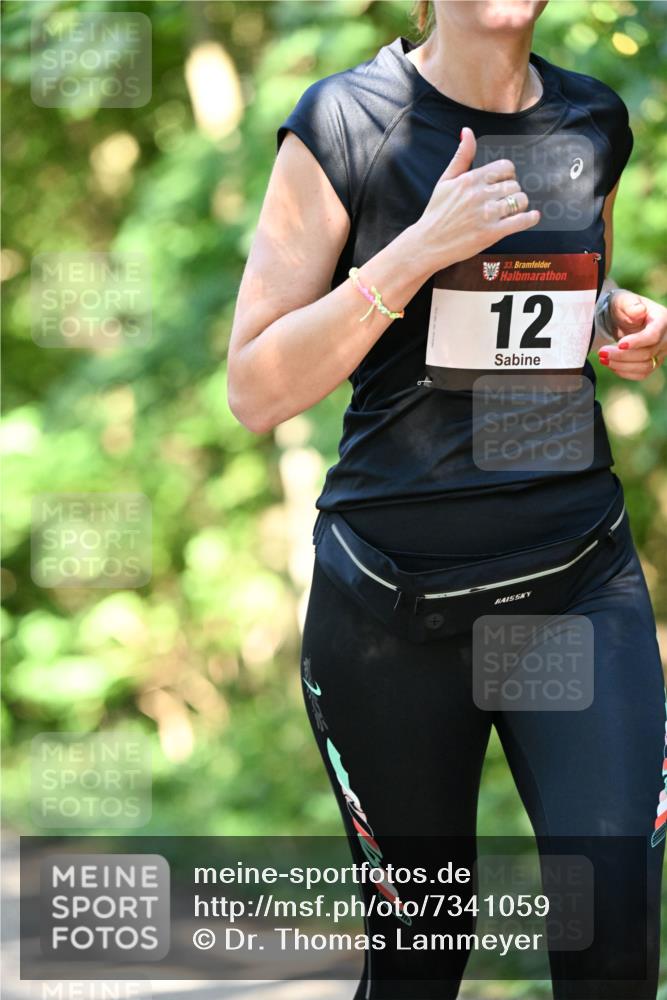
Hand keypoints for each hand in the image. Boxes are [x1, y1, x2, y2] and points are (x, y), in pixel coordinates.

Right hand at [415, 127, 540, 273]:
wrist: (428, 243)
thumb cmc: (436, 213)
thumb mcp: (445, 180)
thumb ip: (461, 156)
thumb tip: (467, 131)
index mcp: (471, 179)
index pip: (506, 167)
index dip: (509, 174)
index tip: (504, 183)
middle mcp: (480, 194)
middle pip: (515, 185)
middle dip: (513, 192)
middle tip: (505, 200)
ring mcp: (486, 214)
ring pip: (520, 201)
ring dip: (520, 205)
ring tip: (512, 210)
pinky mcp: (491, 233)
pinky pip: (521, 221)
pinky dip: (530, 218)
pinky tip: (532, 217)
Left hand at [597, 290, 666, 379]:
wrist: (624, 317)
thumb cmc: (625, 307)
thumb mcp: (624, 300)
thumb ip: (630, 304)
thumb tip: (638, 311)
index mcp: (662, 319)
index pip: (653, 335)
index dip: (637, 342)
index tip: (619, 344)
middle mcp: (665, 338)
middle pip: (647, 353)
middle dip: (622, 355)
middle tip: (601, 352)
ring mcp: (661, 352)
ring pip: (645, 367)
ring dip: (621, 366)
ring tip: (603, 359)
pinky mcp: (653, 363)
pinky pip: (641, 374)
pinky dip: (624, 372)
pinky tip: (611, 364)